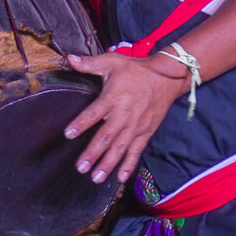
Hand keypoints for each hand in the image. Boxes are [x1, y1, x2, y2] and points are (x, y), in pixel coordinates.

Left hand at [62, 51, 189, 187]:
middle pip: (106, 137)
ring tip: (95, 178)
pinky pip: (136, 151)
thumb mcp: (112, 61)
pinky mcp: (146, 132)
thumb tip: (69, 58)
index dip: (81, 123)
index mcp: (113, 98)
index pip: (94, 113)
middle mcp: (124, 115)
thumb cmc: (137, 69)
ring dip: (108, 164)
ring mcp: (136, 126)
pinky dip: (128, 165)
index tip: (68, 134)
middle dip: (93, 153)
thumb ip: (89, 63)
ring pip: (120, 148)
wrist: (167, 77)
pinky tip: (119, 178)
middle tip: (80, 168)